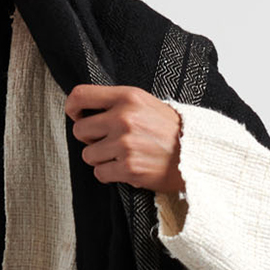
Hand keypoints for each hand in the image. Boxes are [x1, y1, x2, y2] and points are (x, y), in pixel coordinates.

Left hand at [64, 84, 186, 193]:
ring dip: (100, 159)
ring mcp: (125, 144)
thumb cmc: (171, 130)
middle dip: (89, 138)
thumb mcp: (146, 104)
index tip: (76, 116)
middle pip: (80, 129)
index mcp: (128, 97)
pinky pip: (100, 173)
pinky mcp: (128, 168)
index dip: (72, 108)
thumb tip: (85, 109)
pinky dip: (109, 174)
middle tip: (107, 141)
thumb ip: (118, 103)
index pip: (81, 95)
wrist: (197, 154)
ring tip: (121, 156)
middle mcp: (124, 118)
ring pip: (88, 154)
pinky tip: (125, 169)